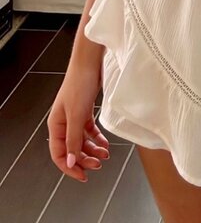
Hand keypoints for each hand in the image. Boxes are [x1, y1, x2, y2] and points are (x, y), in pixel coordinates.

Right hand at [47, 66, 110, 182]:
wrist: (89, 63)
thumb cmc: (79, 84)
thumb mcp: (76, 115)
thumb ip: (74, 140)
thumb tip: (71, 161)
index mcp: (55, 125)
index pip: (59, 154)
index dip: (70, 167)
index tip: (83, 176)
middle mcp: (63, 123)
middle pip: (72, 149)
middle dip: (85, 159)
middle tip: (98, 165)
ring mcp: (74, 117)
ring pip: (82, 141)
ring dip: (93, 150)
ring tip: (105, 154)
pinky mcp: (85, 111)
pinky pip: (89, 131)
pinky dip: (97, 139)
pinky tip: (105, 143)